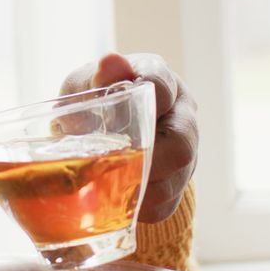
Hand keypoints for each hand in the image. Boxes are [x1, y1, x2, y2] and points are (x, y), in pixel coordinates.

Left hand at [60, 53, 197, 222]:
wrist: (88, 133)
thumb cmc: (89, 101)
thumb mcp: (84, 86)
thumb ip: (97, 78)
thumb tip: (111, 63)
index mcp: (159, 80)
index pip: (164, 88)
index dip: (145, 105)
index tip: (121, 118)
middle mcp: (181, 114)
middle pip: (182, 142)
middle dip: (147, 160)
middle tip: (113, 166)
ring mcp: (185, 149)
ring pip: (178, 177)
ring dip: (141, 187)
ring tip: (107, 186)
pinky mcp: (177, 182)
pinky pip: (167, 203)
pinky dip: (139, 207)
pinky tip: (116, 202)